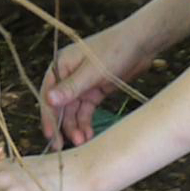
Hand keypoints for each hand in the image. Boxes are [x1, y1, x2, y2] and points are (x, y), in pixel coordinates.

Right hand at [41, 23, 155, 147]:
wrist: (141, 44)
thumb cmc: (115, 50)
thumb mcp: (92, 71)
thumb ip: (71, 87)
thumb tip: (48, 100)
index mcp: (61, 65)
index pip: (48, 94)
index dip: (48, 115)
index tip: (50, 134)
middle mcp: (68, 75)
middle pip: (60, 105)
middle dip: (62, 125)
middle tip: (63, 146)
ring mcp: (82, 84)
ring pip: (73, 111)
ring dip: (75, 126)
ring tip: (82, 141)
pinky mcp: (95, 91)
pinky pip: (86, 111)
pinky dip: (86, 123)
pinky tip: (89, 135)